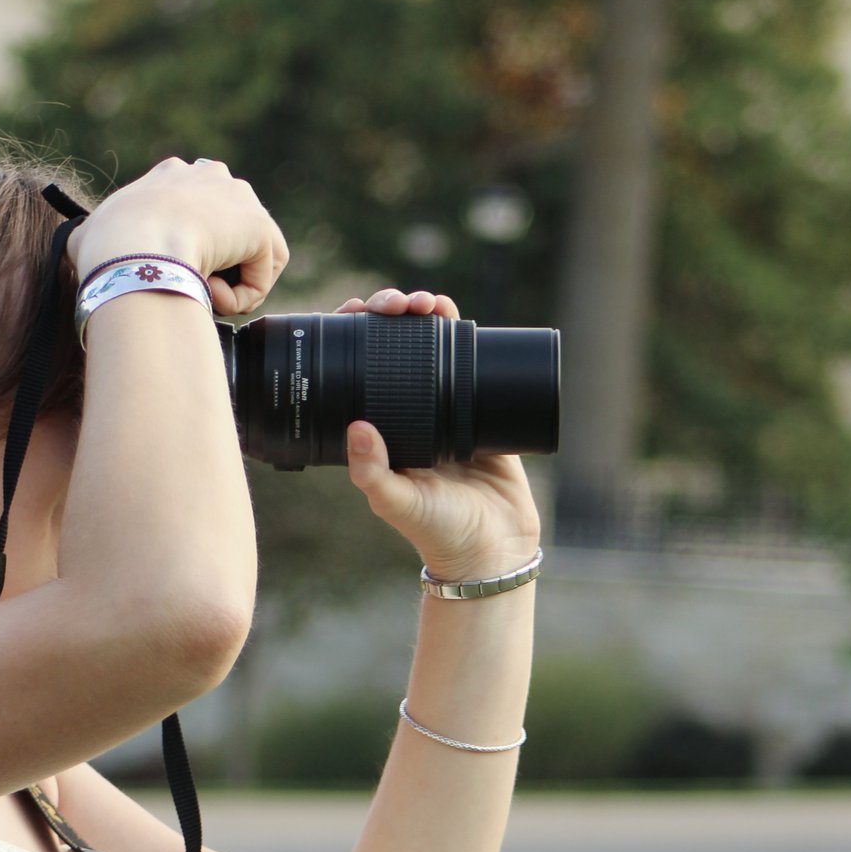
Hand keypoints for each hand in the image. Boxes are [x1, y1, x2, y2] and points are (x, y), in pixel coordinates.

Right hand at [68, 156, 289, 317]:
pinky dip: (239, 298)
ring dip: (227, 286)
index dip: (188, 241)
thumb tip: (81, 243)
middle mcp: (210, 176)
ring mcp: (239, 199)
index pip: (194, 206)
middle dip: (215, 263)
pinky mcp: (259, 227)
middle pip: (228, 230)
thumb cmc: (105, 245)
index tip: (173, 265)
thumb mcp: (86, 234)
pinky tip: (212, 300)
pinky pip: (259, 277)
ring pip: (248, 257)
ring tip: (199, 298)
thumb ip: (89, 236)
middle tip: (190, 287)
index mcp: (171, 175)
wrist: (133, 249)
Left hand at [339, 286, 541, 580]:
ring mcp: (445, 404)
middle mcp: (407, 410)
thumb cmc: (439, 531)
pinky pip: (471, 358)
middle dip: (393, 313)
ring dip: (428, 315)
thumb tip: (356, 427)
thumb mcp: (398, 502)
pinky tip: (455, 315)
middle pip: (394, 345)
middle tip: (398, 304)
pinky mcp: (481, 406)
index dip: (355, 335)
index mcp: (378, 427)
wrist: (496, 547)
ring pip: (432, 344)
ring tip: (429, 304)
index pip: (358, 367)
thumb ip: (374, 473)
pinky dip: (464, 332)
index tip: (356, 312)